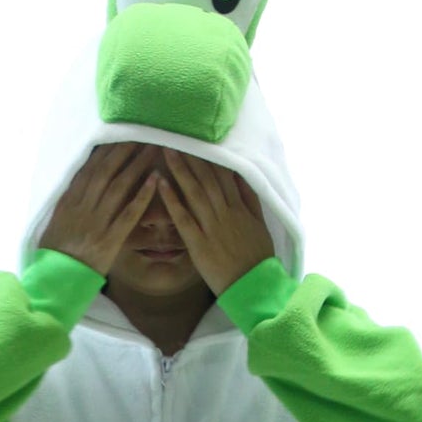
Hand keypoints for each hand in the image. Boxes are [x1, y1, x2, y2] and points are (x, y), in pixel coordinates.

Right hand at [39, 144, 162, 276]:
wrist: (55, 280)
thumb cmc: (55, 251)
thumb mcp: (56, 219)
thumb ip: (70, 199)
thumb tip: (83, 177)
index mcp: (69, 200)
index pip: (90, 168)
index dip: (106, 149)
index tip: (120, 133)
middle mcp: (83, 207)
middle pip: (106, 171)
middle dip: (124, 150)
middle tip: (142, 132)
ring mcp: (97, 223)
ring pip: (119, 187)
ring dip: (137, 165)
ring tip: (153, 149)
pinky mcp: (109, 240)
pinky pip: (128, 215)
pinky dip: (141, 197)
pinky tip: (155, 180)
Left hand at [155, 151, 274, 295]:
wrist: (254, 286)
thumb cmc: (257, 257)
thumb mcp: (260, 224)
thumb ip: (250, 199)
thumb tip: (242, 176)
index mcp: (239, 207)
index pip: (223, 175)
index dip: (209, 156)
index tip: (197, 139)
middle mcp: (225, 213)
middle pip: (207, 178)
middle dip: (192, 156)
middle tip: (176, 135)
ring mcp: (211, 228)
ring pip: (194, 193)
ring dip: (180, 170)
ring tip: (166, 150)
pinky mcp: (199, 245)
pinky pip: (184, 219)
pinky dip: (173, 200)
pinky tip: (161, 184)